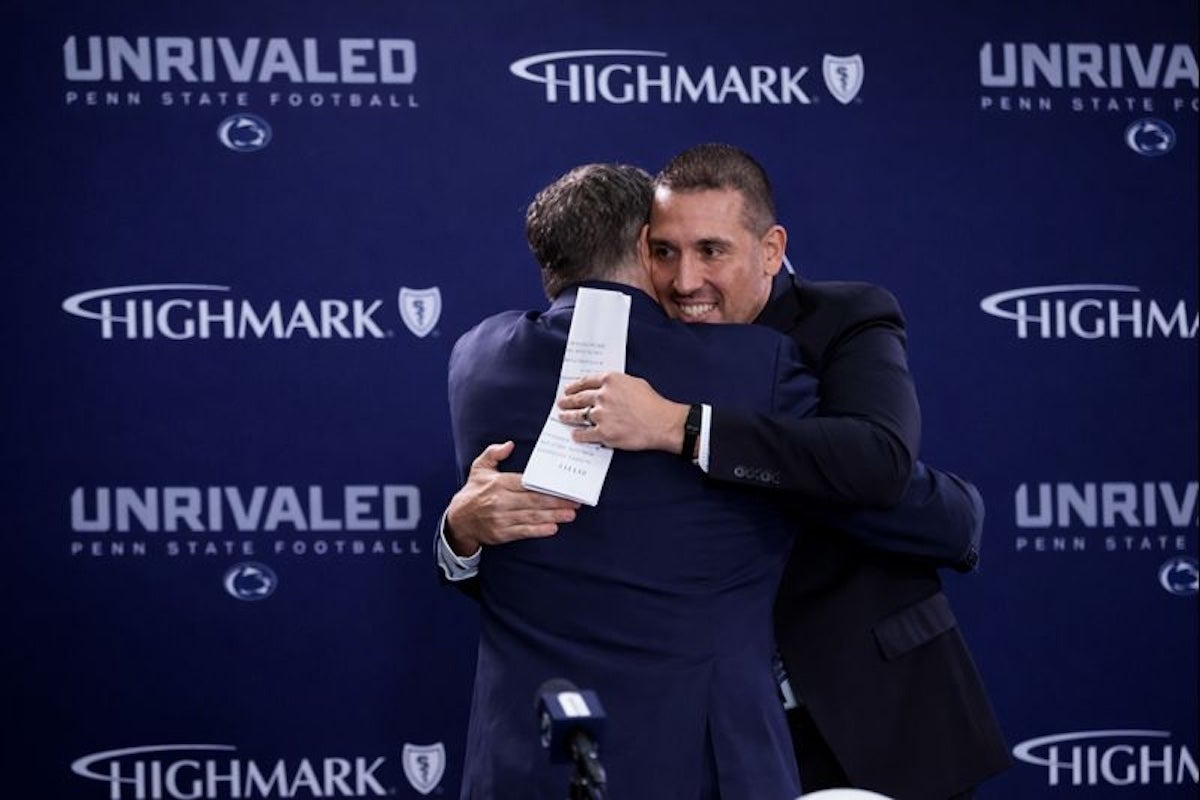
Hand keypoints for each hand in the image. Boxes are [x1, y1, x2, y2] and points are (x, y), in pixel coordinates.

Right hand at [445, 441, 579, 555]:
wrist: (458, 520)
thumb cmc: (474, 491)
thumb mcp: (479, 468)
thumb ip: (493, 453)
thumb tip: (509, 444)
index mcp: (498, 484)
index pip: (525, 483)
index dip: (545, 485)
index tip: (562, 485)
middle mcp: (500, 501)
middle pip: (533, 501)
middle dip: (556, 501)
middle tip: (574, 501)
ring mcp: (501, 519)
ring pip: (531, 516)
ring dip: (552, 516)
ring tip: (570, 514)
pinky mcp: (501, 533)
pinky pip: (523, 531)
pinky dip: (538, 530)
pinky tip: (552, 528)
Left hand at [557, 373, 688, 452]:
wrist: (662, 423)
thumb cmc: (653, 404)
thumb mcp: (635, 383)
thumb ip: (617, 384)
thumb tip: (606, 388)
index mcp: (610, 381)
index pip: (585, 381)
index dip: (574, 386)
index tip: (568, 389)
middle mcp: (603, 396)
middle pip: (578, 398)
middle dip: (568, 401)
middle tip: (561, 403)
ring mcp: (601, 415)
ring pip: (578, 416)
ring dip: (568, 416)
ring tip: (563, 417)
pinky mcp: (604, 432)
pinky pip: (585, 434)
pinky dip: (578, 435)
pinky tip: (575, 434)